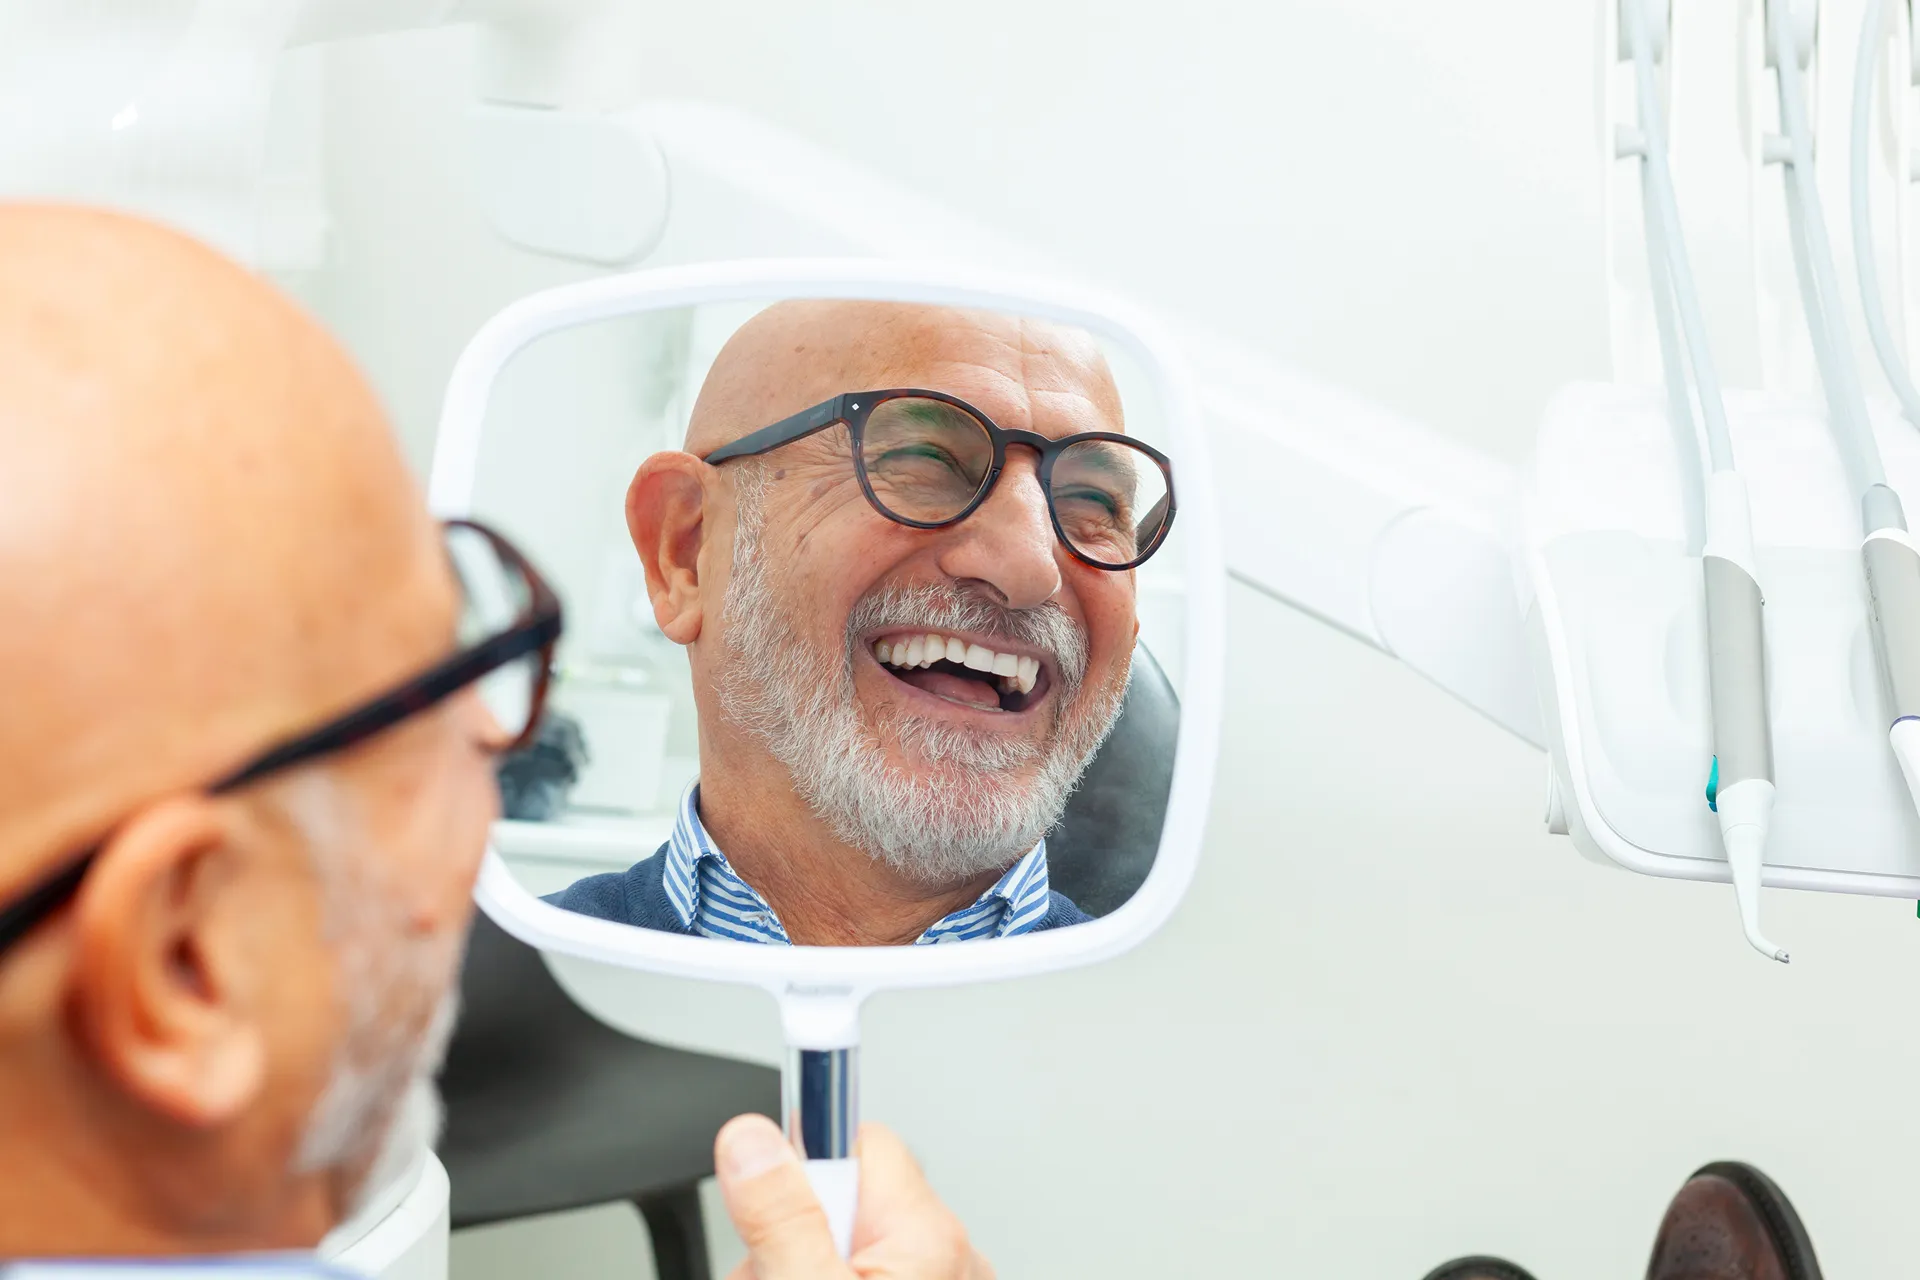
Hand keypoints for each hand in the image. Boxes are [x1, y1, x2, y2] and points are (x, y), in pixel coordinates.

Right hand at [714, 1114, 992, 1279]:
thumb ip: (780, 1218)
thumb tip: (751, 1139)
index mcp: (927, 1236)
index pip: (856, 1138)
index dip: (800, 1162)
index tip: (756, 1153)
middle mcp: (946, 1255)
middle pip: (841, 1193)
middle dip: (789, 1229)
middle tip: (766, 1274)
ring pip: (841, 1238)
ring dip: (798, 1262)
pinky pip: (856, 1268)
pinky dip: (823, 1276)